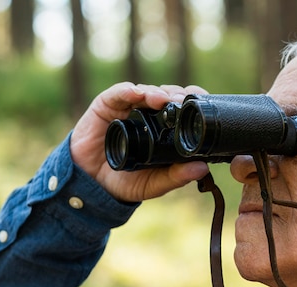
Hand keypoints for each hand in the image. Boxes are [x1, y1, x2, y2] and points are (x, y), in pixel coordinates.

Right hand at [70, 82, 209, 201]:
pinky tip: (136, 94)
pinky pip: (119, 93)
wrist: (90, 185)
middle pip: (168, 95)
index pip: (183, 109)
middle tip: (186, 101)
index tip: (205, 104)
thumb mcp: (154, 183)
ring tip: (164, 99)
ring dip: (157, 92)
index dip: (194, 103)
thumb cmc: (124, 182)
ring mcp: (128, 108)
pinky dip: (128, 91)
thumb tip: (202, 169)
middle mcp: (148, 115)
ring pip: (147, 91)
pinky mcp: (107, 104)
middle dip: (178, 95)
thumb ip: (176, 177)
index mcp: (164, 130)